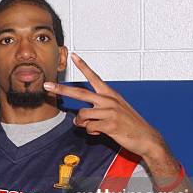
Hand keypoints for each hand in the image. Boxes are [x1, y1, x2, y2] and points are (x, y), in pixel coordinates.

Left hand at [43, 53, 164, 158]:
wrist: (146, 137)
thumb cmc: (129, 124)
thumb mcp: (113, 112)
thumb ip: (95, 112)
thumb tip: (78, 119)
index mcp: (110, 94)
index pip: (94, 77)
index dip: (83, 66)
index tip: (73, 55)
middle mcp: (109, 100)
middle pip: (79, 92)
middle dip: (61, 89)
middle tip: (46, 85)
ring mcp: (109, 111)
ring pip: (82, 115)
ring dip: (83, 124)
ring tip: (93, 127)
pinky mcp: (110, 124)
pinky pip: (89, 128)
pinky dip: (92, 132)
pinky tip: (101, 132)